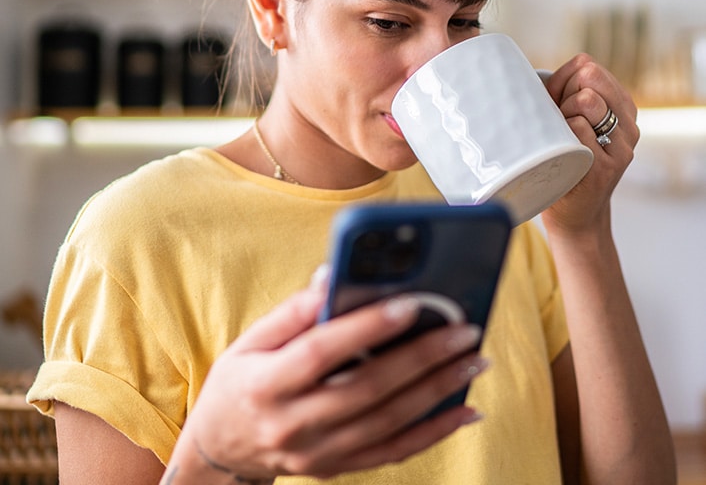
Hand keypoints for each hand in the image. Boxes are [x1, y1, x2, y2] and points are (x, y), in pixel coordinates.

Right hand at [181, 286, 485, 480]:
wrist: (221, 449)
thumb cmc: (238, 382)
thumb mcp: (249, 340)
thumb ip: (292, 312)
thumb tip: (331, 278)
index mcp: (267, 384)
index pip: (322, 353)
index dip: (366, 328)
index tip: (409, 303)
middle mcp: (294, 424)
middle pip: (367, 389)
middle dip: (421, 358)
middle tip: (463, 331)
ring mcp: (319, 453)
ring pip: (389, 423)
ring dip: (438, 391)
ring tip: (473, 360)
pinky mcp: (338, 467)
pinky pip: (394, 453)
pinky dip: (434, 432)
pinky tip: (465, 411)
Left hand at [541, 53, 638, 234]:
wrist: (574, 213)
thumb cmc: (563, 158)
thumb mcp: (569, 119)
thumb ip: (562, 93)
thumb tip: (525, 72)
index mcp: (623, 107)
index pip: (586, 65)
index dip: (562, 81)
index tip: (557, 105)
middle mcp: (629, 124)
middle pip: (587, 77)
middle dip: (563, 96)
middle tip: (559, 125)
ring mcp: (621, 146)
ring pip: (586, 100)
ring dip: (562, 115)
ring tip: (561, 139)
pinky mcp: (606, 166)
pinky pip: (577, 128)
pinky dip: (561, 135)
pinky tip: (562, 154)